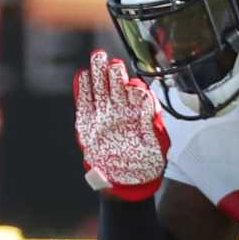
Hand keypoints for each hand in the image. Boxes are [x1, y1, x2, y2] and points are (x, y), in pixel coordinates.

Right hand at [73, 49, 168, 199]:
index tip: (132, 83)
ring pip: (100, 90)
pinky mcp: (88, 125)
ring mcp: (103, 117)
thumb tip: (148, 101)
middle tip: (109, 57)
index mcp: (138, 116)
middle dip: (112, 71)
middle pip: (116, 86)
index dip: (133, 86)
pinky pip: (84, 105)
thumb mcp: (155, 147)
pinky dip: (82, 91)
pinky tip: (82, 77)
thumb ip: (151, 125)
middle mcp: (120, 113)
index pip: (135, 94)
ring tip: (97, 59)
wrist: (124, 182)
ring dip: (98, 74)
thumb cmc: (143, 165)